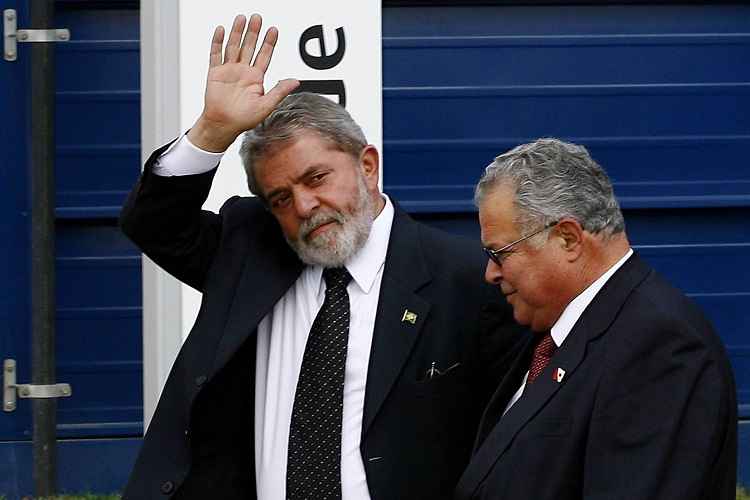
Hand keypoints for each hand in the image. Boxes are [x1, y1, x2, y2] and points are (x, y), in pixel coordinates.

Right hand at [188, 14, 298, 151]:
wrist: (223, 125)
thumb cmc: (244, 119)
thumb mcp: (266, 106)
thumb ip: (280, 91)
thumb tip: (296, 81)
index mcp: (256, 78)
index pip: (264, 55)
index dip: (269, 43)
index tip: (274, 30)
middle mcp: (243, 71)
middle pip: (249, 47)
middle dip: (254, 32)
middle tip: (258, 18)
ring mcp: (229, 70)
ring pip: (234, 46)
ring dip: (237, 32)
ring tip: (242, 18)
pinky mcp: (215, 73)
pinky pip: (216, 54)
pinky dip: (217, 42)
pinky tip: (221, 30)